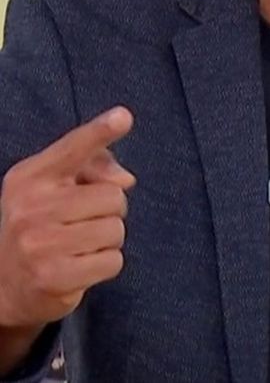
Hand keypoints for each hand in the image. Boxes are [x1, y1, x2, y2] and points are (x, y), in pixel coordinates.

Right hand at [0, 107, 134, 329]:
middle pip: (113, 196)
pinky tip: (79, 267)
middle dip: (109, 211)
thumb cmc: (42, 226)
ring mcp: (38, 244)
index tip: (123, 116)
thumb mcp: (56, 188)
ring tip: (79, 245)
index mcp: (30, 177)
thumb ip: (94, 168)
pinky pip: (113, 262)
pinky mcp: (53, 277)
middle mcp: (29, 207)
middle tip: (81, 223)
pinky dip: (104, 266)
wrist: (5, 284)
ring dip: (108, 240)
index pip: (72, 149)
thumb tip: (125, 180)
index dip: (100, 132)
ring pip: (116, 230)